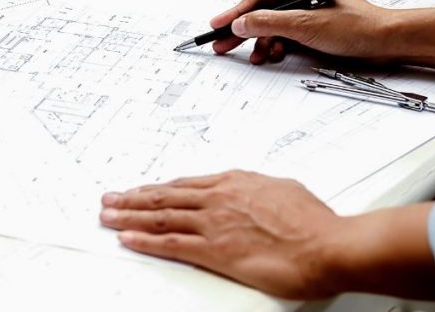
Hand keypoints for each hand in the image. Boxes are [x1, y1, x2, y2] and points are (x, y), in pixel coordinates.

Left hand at [100, 170, 342, 299]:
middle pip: (165, 197)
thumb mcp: (284, 191)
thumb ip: (262, 191)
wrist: (327, 245)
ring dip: (129, 216)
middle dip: (133, 198)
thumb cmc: (314, 223)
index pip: (186, 185)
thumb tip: (258, 193)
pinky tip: (127, 240)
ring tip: (108, 216)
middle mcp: (219, 198)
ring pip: (160, 217)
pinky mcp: (215, 251)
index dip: (160, 188)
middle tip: (110, 199)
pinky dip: (145, 241)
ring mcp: (214, 223)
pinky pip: (170, 245)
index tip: (143, 190)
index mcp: (235, 182)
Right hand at [208, 0, 393, 64]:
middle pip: (261, 11)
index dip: (236, 12)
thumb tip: (240, 23)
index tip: (218, 26)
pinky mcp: (311, 25)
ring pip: (271, 25)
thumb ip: (269, 23)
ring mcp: (305, 9)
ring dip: (262, 42)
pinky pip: (284, 34)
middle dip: (243, 30)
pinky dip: (276, 46)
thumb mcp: (306, 25)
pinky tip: (274, 55)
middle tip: (222, 45)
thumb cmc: (356, 26)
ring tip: (256, 57)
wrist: (384, 42)